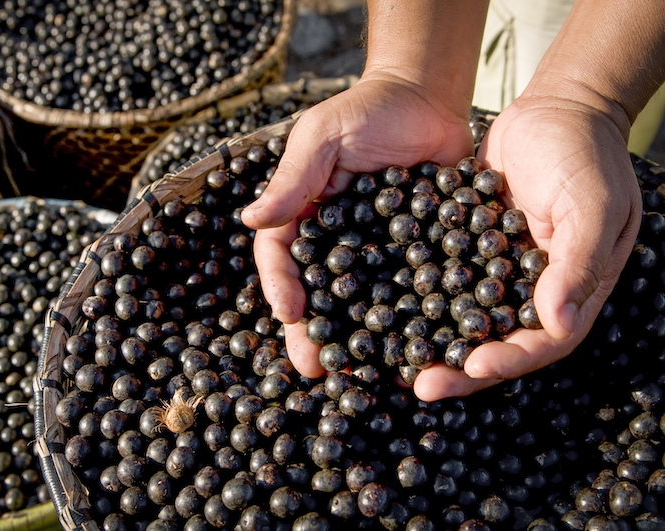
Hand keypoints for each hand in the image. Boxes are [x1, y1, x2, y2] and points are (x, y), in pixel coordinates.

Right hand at [241, 72, 474, 377]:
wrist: (430, 98)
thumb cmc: (368, 109)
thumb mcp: (322, 136)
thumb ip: (294, 178)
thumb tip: (250, 220)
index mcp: (304, 215)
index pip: (282, 255)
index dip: (281, 285)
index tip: (289, 313)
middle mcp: (336, 241)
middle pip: (319, 292)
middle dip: (313, 331)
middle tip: (314, 368)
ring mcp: (377, 252)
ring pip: (361, 302)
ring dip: (357, 339)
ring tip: (358, 374)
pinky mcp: (418, 255)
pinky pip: (410, 292)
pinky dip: (409, 321)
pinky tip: (413, 349)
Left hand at [413, 94, 642, 400]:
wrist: (556, 109)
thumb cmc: (586, 156)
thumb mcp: (592, 206)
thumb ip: (578, 265)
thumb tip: (560, 325)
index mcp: (568, 291)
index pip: (539, 344)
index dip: (505, 361)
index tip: (469, 369)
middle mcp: (528, 290)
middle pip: (492, 341)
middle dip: (456, 367)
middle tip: (417, 385)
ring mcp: (495, 270)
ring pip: (460, 316)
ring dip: (429, 338)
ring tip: (392, 358)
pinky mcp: (465, 246)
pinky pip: (439, 277)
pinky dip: (414, 293)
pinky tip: (380, 304)